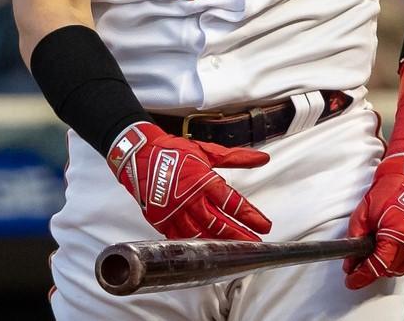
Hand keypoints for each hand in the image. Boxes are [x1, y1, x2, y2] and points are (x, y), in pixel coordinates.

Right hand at [107, 122, 272, 240]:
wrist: (139, 155)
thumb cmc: (173, 152)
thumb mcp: (208, 151)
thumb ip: (237, 157)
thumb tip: (262, 158)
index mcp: (204, 181)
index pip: (233, 203)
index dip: (251, 216)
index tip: (264, 226)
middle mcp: (190, 199)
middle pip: (219, 224)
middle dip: (239, 235)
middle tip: (254, 244)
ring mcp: (175, 212)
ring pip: (201, 234)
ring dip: (219, 244)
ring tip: (233, 251)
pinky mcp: (162, 220)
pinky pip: (180, 238)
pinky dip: (194, 245)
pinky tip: (205, 250)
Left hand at [343, 152, 403, 289]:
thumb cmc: (386, 192)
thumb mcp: (363, 213)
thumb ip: (355, 239)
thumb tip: (350, 264)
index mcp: (399, 234)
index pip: (379, 265)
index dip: (362, 276)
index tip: (351, 281)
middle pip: (389, 270)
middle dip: (372, 268)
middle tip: (359, 262)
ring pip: (400, 269)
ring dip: (387, 265)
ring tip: (377, 249)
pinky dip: (399, 261)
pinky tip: (391, 249)